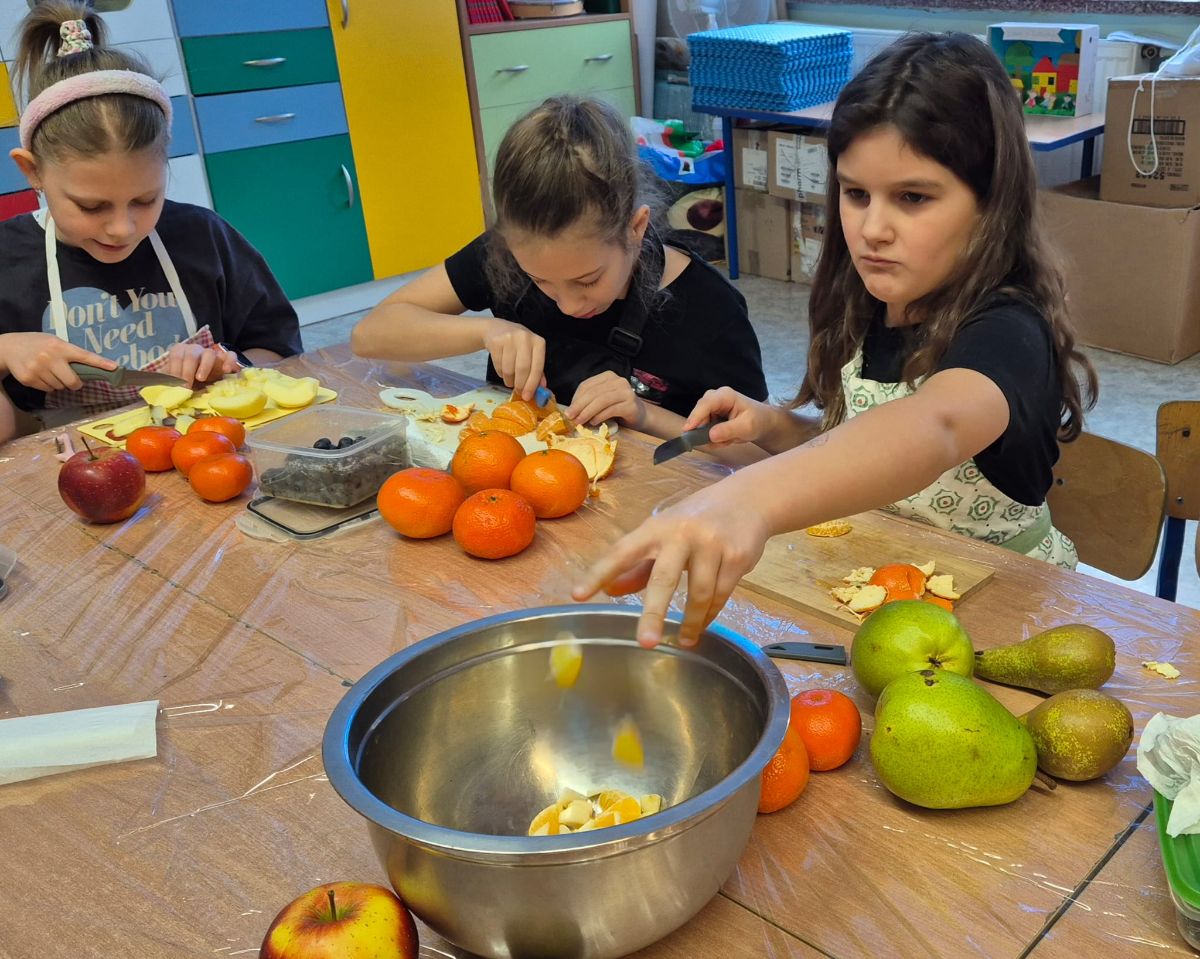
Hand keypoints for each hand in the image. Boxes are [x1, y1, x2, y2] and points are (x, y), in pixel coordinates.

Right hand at [0, 332, 116, 391]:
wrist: (9, 347)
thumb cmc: (38, 344)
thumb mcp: (55, 342)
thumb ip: (70, 353)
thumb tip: (93, 368)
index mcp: (60, 346)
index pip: (84, 356)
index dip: (100, 363)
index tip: (114, 367)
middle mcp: (50, 357)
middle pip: (73, 382)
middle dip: (75, 383)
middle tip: (71, 379)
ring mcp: (38, 369)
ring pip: (60, 387)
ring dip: (59, 383)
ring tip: (49, 371)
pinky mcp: (28, 379)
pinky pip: (47, 390)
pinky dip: (47, 385)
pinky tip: (39, 374)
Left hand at [162, 343, 238, 386]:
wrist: (206, 383)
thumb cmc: (187, 382)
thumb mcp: (174, 382)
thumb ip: (165, 383)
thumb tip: (154, 391)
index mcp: (181, 352)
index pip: (176, 355)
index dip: (175, 369)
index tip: (176, 386)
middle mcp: (196, 350)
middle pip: (191, 354)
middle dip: (187, 371)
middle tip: (186, 387)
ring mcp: (212, 354)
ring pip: (209, 353)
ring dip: (204, 366)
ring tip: (201, 379)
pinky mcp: (226, 360)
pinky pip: (230, 356)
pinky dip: (229, 361)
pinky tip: (226, 371)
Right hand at [482, 318, 545, 400]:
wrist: (496, 329)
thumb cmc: (518, 344)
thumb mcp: (531, 353)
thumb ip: (537, 369)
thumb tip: (542, 388)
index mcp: (538, 342)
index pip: (537, 367)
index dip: (532, 384)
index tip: (528, 396)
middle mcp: (525, 338)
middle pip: (523, 369)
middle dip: (520, 385)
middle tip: (518, 392)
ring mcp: (509, 338)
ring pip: (509, 369)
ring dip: (509, 380)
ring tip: (510, 380)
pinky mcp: (496, 342)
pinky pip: (498, 366)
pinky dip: (500, 373)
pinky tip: (502, 370)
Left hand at [565, 370, 642, 426]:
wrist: (639, 416)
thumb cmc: (617, 408)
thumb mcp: (601, 401)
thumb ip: (588, 402)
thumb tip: (570, 411)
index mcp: (608, 376)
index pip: (587, 385)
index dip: (575, 398)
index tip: (568, 411)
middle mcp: (618, 381)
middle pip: (593, 393)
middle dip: (579, 406)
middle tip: (570, 417)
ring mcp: (626, 392)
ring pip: (601, 400)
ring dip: (588, 412)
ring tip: (580, 421)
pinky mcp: (631, 404)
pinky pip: (611, 410)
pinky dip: (600, 416)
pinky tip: (593, 422)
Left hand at [572, 480, 770, 647]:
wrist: (748, 500)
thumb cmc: (696, 520)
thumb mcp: (664, 534)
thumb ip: (638, 565)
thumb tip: (610, 591)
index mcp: (656, 528)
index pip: (621, 552)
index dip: (599, 573)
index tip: (578, 596)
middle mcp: (682, 534)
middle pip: (663, 578)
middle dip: (652, 612)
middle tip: (644, 642)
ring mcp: (712, 545)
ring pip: (699, 593)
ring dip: (690, 622)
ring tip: (682, 640)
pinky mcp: (737, 557)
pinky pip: (721, 595)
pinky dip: (710, 615)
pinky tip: (701, 625)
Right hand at [682, 387, 777, 445]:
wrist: (763, 423)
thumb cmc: (758, 421)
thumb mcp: (746, 427)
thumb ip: (729, 430)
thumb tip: (710, 435)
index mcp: (725, 395)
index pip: (706, 404)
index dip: (695, 417)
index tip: (688, 430)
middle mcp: (715, 398)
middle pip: (699, 413)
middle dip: (705, 430)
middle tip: (719, 443)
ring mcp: (711, 407)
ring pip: (701, 424)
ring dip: (711, 436)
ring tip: (728, 440)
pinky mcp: (710, 415)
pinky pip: (704, 429)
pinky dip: (713, 437)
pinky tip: (726, 438)